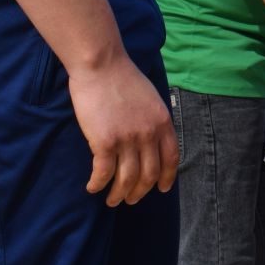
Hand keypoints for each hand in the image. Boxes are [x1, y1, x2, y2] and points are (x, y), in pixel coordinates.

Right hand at [67, 57, 178, 205]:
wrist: (101, 64)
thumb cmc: (122, 77)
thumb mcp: (150, 98)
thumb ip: (154, 120)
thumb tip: (152, 140)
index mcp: (163, 122)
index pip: (171, 159)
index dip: (167, 178)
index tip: (161, 189)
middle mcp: (149, 134)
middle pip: (149, 175)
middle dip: (140, 192)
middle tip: (130, 199)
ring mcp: (127, 139)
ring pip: (127, 180)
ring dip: (119, 195)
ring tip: (112, 200)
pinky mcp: (105, 142)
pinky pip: (103, 173)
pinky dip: (98, 184)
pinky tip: (93, 187)